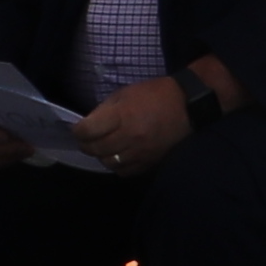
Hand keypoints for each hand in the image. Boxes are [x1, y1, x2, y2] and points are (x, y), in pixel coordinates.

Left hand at [73, 77, 192, 174]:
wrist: (187, 106)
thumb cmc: (154, 94)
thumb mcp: (125, 93)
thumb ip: (105, 109)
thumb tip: (88, 123)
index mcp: (122, 116)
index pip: (88, 131)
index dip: (78, 130)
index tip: (78, 128)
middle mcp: (129, 137)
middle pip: (96, 149)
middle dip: (86, 144)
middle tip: (86, 139)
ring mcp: (139, 152)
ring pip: (108, 163)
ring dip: (101, 156)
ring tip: (102, 148)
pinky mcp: (149, 162)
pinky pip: (124, 172)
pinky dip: (116, 166)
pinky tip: (117, 156)